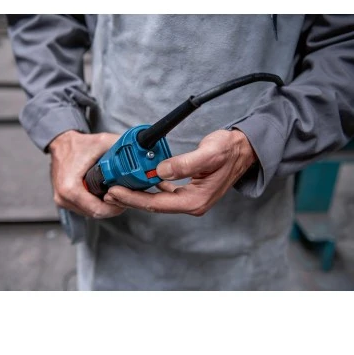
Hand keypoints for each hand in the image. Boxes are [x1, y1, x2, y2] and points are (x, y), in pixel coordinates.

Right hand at [49, 130, 124, 218]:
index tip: (125, 198)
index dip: (115, 207)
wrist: (61, 143)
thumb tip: (139, 152)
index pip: (98, 210)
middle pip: (96, 213)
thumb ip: (121, 148)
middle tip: (124, 195)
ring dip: (104, 206)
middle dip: (112, 206)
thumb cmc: (79, 143)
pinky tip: (104, 193)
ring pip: (90, 212)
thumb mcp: (103, 142)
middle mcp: (64, 198)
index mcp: (71, 188)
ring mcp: (62, 200)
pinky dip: (96, 203)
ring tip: (115, 193)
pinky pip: (84, 208)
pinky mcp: (64, 200)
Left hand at [104, 129, 256, 215]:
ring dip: (138, 194)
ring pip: (157, 200)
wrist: (243, 150)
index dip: (134, 199)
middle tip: (111, 191)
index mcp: (196, 200)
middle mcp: (192, 203)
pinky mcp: (188, 191)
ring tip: (119, 187)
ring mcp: (190, 198)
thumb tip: (160, 172)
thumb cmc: (229, 150)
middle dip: (131, 199)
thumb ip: (184, 164)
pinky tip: (141, 181)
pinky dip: (150, 188)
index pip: (158, 204)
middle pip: (154, 205)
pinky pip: (163, 193)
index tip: (116, 191)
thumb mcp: (208, 154)